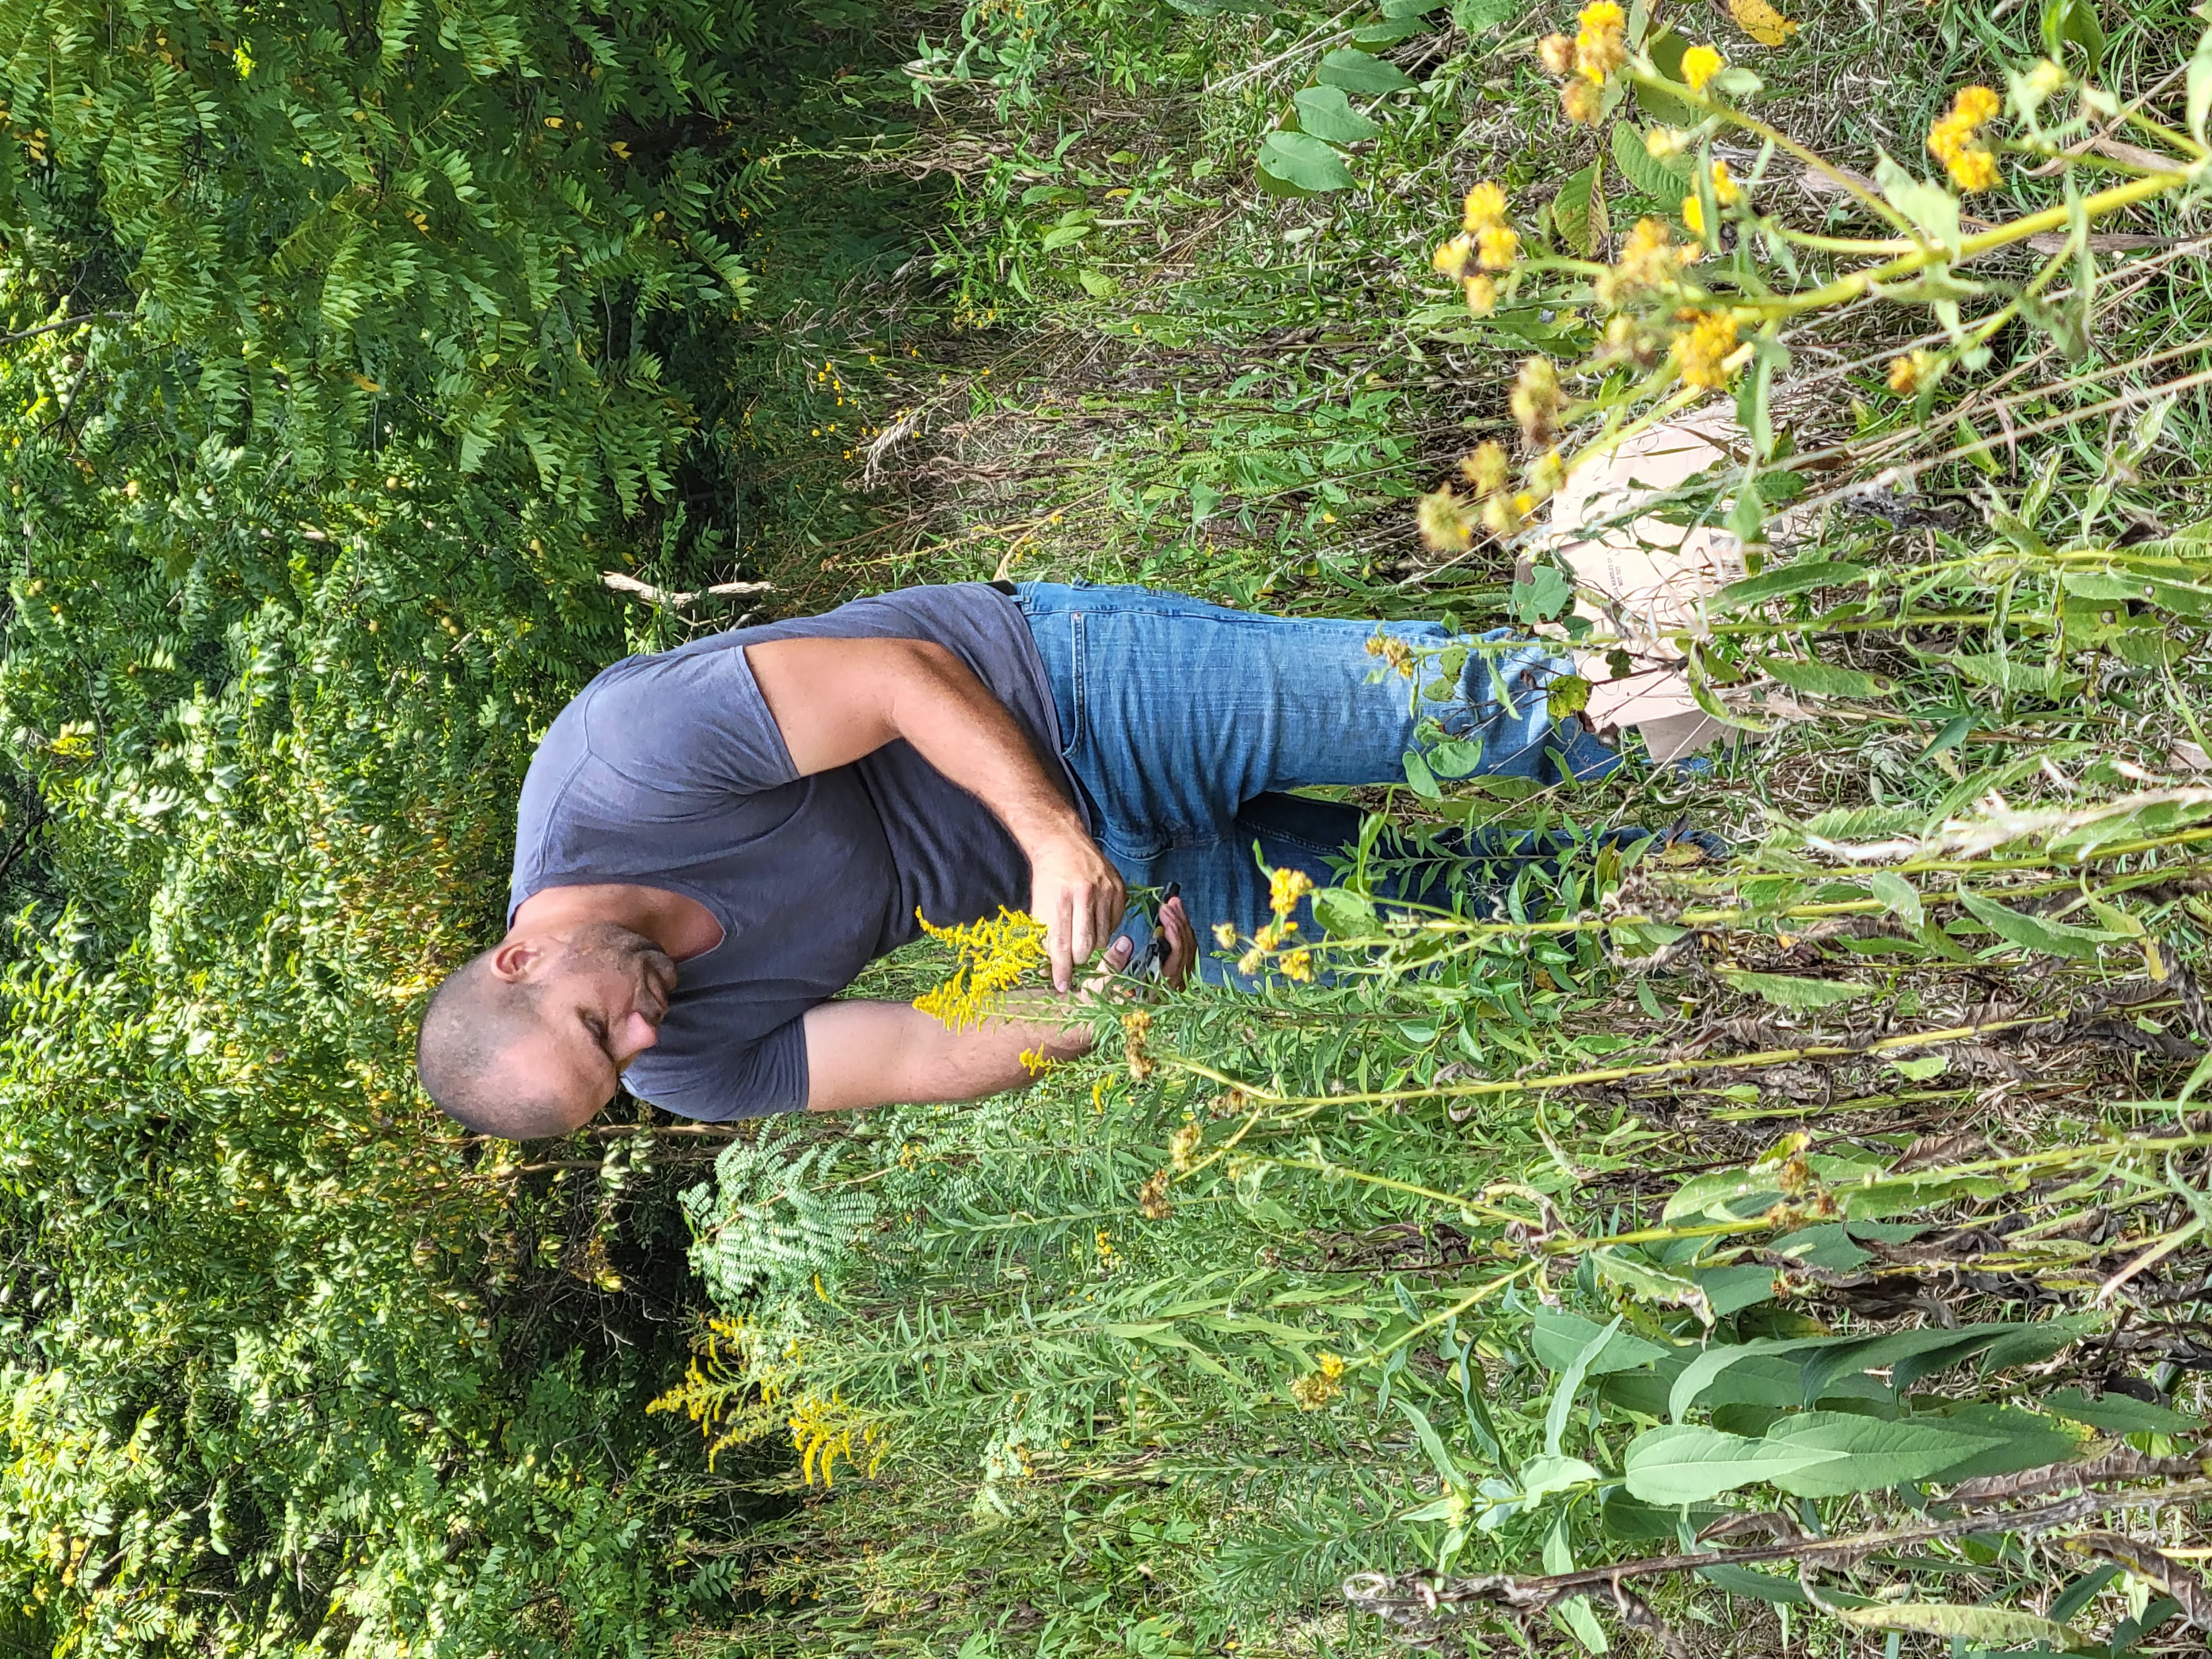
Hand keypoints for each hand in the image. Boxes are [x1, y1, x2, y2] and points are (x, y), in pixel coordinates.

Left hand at [1028, 830, 1125, 990]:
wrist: (1063, 843)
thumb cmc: (1048, 879)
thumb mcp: (1039, 906)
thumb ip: (1044, 938)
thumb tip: (1048, 971)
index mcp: (1060, 899)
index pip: (1061, 944)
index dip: (1061, 969)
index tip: (1062, 985)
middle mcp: (1085, 894)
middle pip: (1087, 945)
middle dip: (1079, 961)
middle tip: (1074, 962)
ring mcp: (1106, 891)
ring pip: (1104, 938)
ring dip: (1093, 945)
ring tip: (1083, 938)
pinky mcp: (1120, 889)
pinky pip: (1116, 924)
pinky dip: (1105, 929)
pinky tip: (1095, 922)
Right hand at [1090, 896, 1196, 992]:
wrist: (1103, 1012)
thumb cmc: (1099, 1000)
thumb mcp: (1097, 985)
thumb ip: (1111, 964)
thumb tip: (1126, 941)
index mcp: (1154, 993)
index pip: (1176, 963)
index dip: (1175, 938)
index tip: (1166, 917)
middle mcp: (1169, 990)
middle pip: (1187, 953)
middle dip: (1180, 924)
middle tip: (1171, 903)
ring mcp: (1173, 983)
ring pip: (1189, 951)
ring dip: (1182, 925)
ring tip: (1173, 905)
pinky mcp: (1172, 975)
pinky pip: (1185, 952)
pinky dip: (1181, 932)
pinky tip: (1173, 918)